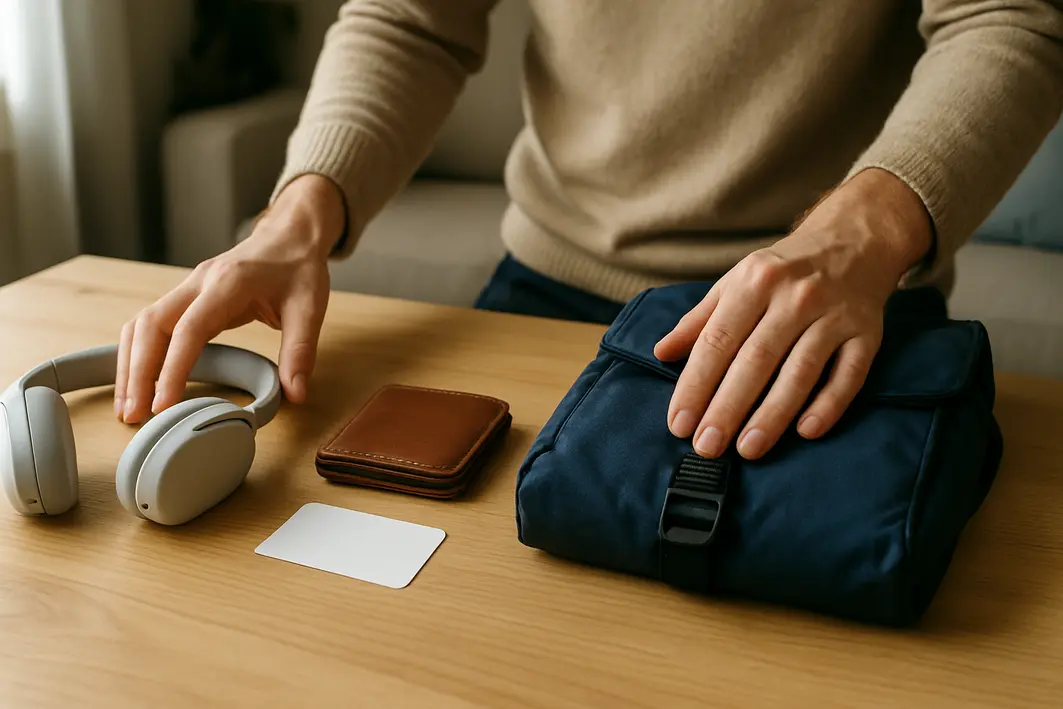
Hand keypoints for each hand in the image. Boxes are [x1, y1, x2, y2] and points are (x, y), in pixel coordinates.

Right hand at [115, 174, 344, 423]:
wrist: (290, 234)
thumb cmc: (299, 268)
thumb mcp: (310, 309)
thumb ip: (300, 352)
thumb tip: (294, 394)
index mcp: (228, 283)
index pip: (189, 329)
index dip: (173, 369)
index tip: (163, 405)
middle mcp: (198, 282)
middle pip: (151, 326)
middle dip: (138, 372)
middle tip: (135, 415)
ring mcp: (188, 287)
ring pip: (142, 324)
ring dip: (131, 364)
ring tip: (129, 407)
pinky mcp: (186, 297)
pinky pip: (150, 324)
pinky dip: (138, 353)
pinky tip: (138, 381)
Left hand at [654, 168, 932, 459]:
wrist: (855, 239)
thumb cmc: (783, 270)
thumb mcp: (736, 281)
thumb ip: (699, 320)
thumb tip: (662, 353)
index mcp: (754, 281)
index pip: (717, 341)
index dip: (695, 385)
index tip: (679, 423)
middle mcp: (795, 296)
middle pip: (756, 360)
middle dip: (728, 407)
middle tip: (707, 447)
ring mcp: (834, 315)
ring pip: (800, 371)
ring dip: (772, 414)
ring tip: (748, 449)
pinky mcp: (867, 333)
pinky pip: (849, 375)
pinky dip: (829, 404)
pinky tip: (806, 431)